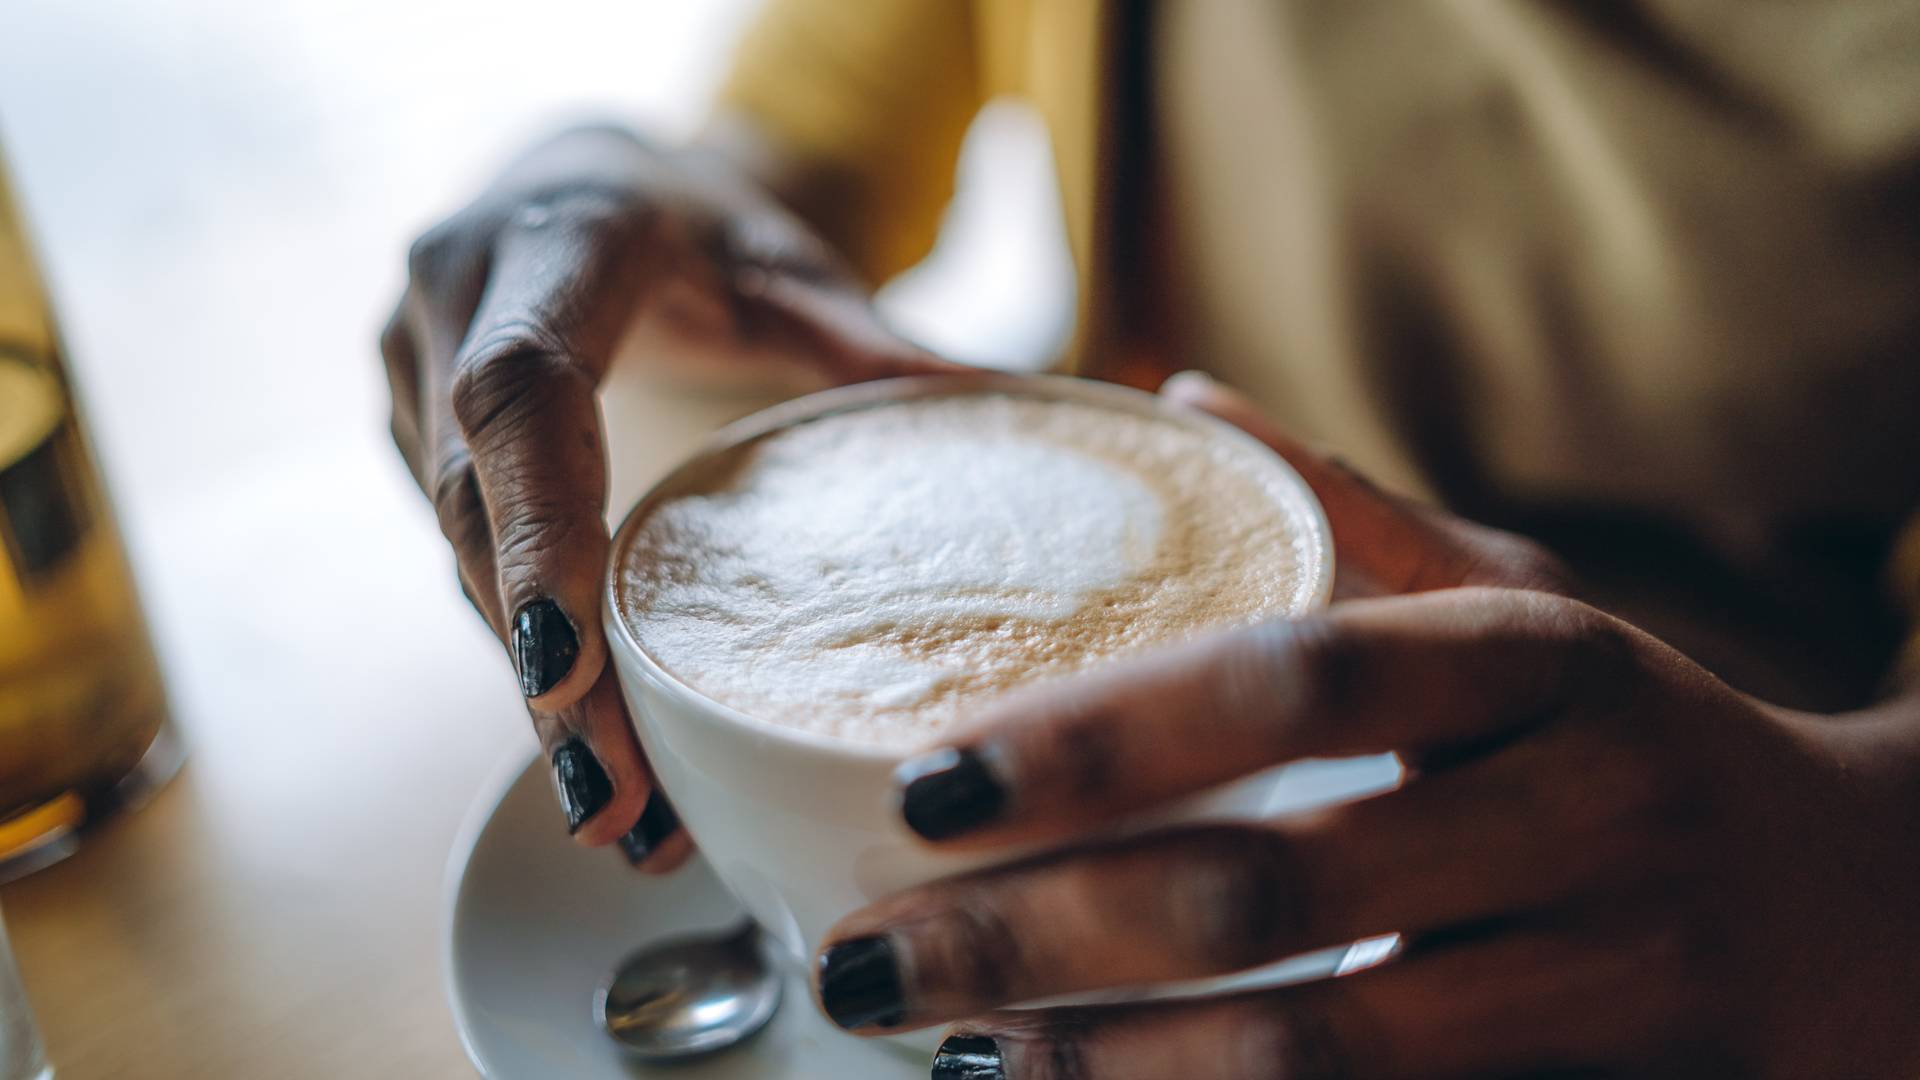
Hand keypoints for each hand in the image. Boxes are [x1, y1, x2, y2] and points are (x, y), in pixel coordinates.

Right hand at [382, 125, 957, 865]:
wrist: (570, 180)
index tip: (568, 672)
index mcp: (554, 243)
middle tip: (614, 804)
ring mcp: (410, 367)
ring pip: (453, 550)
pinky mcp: (408, 428)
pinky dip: (522, 648)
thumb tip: (1004, 401)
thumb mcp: (781, 262)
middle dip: (544, 665)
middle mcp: (452, 302)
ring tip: (615, 812)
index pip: (524, 395)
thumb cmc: (687, 224)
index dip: (537, 534)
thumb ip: (866, 337)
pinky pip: (456, 553)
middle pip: (476, 507)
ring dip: (529, 685)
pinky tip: (585, 739)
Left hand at [814, 374, 1919, 1077]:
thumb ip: (1355, 518)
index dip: (1104, 735)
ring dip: (1114, 1067)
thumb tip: (1179, 392)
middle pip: (1273, 891)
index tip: (927, 778)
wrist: (1878, 909)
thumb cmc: (1643, 736)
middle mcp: (1583, 817)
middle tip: (872, 964)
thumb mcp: (1529, 610)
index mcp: (1543, 663)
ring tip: (954, 1055)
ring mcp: (1616, 982)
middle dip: (1040, 941)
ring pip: (1324, 1054)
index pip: (1296, 679)